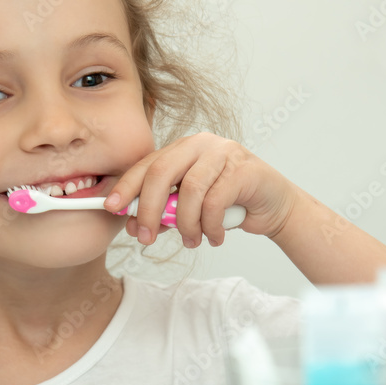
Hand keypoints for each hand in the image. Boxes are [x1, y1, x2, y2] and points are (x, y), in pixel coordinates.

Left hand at [103, 132, 300, 247]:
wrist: (274, 206)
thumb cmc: (229, 205)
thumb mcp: (190, 208)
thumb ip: (164, 211)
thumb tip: (133, 225)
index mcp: (183, 148)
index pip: (147, 164)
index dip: (126, 186)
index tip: (111, 208)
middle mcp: (201, 144)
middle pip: (161, 173)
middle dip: (149, 209)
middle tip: (146, 237)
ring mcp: (224, 153)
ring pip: (189, 191)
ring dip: (185, 224)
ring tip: (191, 240)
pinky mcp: (243, 169)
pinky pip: (215, 202)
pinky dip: (209, 227)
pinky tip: (213, 237)